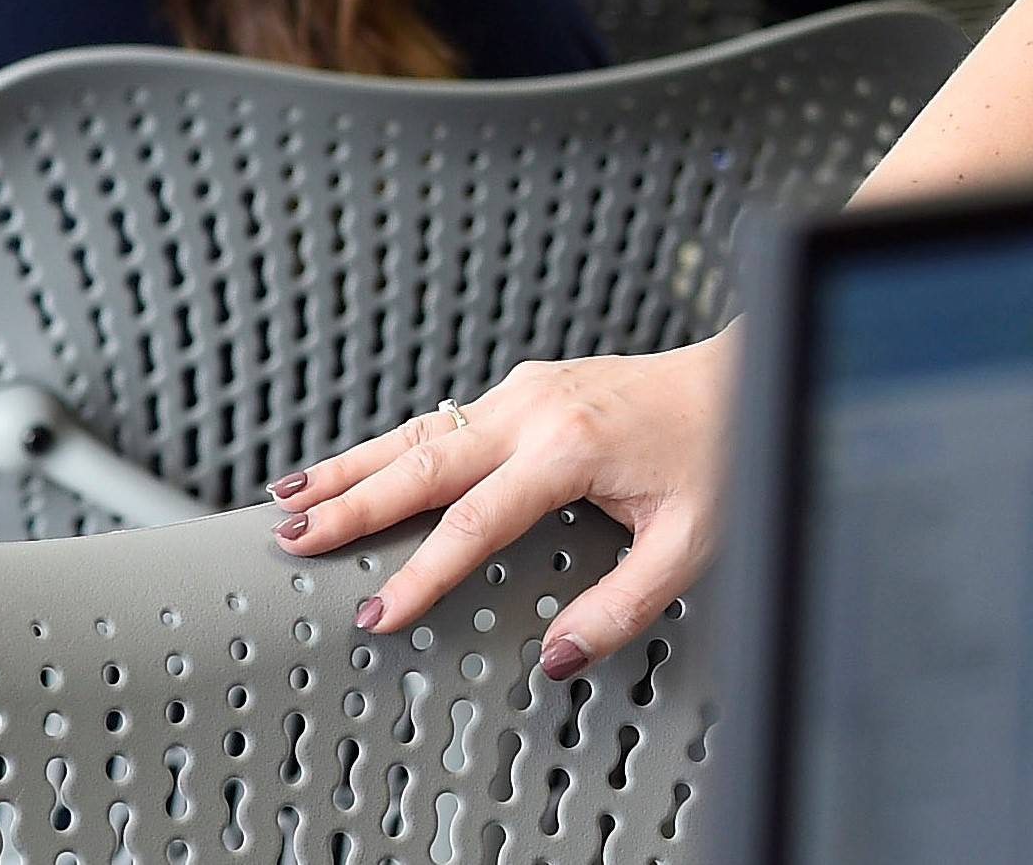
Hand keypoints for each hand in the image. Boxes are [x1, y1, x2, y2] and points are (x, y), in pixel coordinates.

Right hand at [270, 334, 736, 673]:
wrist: (743, 377)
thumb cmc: (723, 447)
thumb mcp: (689, 541)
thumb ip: (622, 604)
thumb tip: (559, 654)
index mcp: (573, 446)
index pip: (477, 522)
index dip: (424, 574)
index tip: (380, 612)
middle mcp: (541, 409)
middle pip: (425, 463)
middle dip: (353, 505)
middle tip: (292, 541)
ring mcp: (530, 392)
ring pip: (422, 433)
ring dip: (353, 466)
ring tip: (290, 498)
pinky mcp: (530, 390)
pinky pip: (444, 422)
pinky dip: (389, 447)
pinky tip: (353, 467)